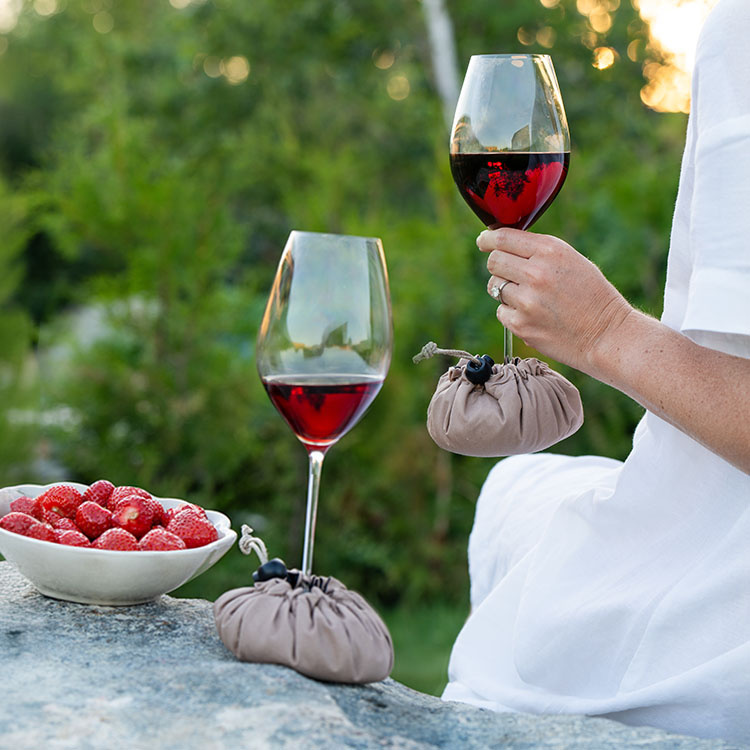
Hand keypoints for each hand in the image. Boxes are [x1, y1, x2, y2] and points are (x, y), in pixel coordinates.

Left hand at [479, 228, 632, 374]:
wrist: (607, 335)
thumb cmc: (591, 296)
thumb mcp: (571, 260)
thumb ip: (538, 251)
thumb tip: (502, 245)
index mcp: (550, 250)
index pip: (503, 237)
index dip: (488, 239)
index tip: (484, 241)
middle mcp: (536, 272)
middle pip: (494, 261)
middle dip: (498, 265)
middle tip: (510, 273)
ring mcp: (526, 300)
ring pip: (494, 286)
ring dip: (505, 290)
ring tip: (531, 297)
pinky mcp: (520, 324)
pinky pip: (501, 311)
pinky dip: (512, 313)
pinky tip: (534, 315)